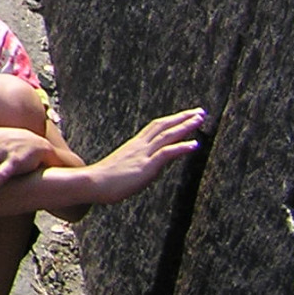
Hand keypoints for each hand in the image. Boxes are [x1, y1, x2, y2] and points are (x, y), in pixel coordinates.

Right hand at [87, 107, 206, 203]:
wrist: (93, 183)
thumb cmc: (104, 179)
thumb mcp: (123, 166)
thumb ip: (135, 162)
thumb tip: (143, 166)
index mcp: (135, 145)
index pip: (155, 127)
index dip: (172, 119)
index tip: (186, 114)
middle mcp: (140, 146)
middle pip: (163, 126)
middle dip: (182, 118)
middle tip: (200, 111)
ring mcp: (143, 154)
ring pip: (167, 135)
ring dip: (185, 126)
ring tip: (199, 119)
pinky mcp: (146, 166)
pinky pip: (166, 153)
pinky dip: (181, 147)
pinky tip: (195, 144)